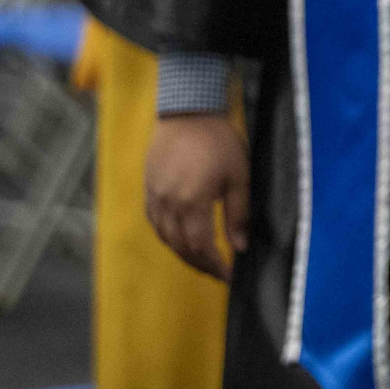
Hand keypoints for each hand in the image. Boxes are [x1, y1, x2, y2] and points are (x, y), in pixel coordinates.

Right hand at [145, 114, 247, 281]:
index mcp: (192, 202)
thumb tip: (240, 247)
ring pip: (165, 238)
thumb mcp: (238, 175)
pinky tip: (182, 239)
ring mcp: (154, 197)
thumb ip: (239, 213)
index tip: (229, 277)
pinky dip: (169, 237)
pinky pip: (156, 223)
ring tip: (203, 261)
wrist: (188, 112)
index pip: (201, 247)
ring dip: (183, 254)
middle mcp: (168, 204)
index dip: (215, 266)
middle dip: (201, 264)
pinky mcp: (149, 189)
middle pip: (180, 247)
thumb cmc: (218, 141)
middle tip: (219, 273)